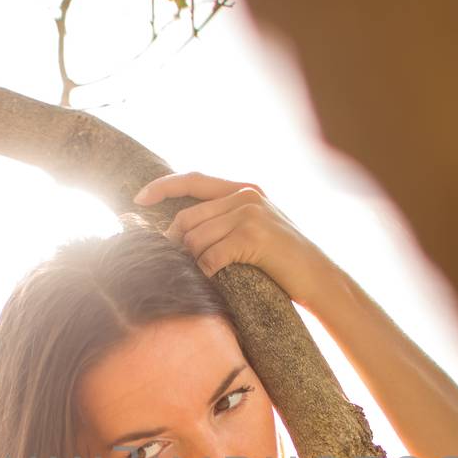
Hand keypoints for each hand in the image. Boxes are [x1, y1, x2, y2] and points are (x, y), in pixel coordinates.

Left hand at [132, 170, 331, 307]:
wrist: (319, 277)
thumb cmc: (283, 261)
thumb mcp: (256, 228)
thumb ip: (226, 219)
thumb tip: (181, 230)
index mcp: (244, 190)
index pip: (193, 180)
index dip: (162, 187)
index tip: (138, 199)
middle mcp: (245, 196)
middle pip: (188, 218)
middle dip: (176, 245)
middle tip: (176, 264)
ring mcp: (250, 214)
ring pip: (196, 240)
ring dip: (195, 262)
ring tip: (208, 274)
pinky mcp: (253, 237)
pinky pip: (211, 256)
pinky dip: (207, 271)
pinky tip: (216, 278)